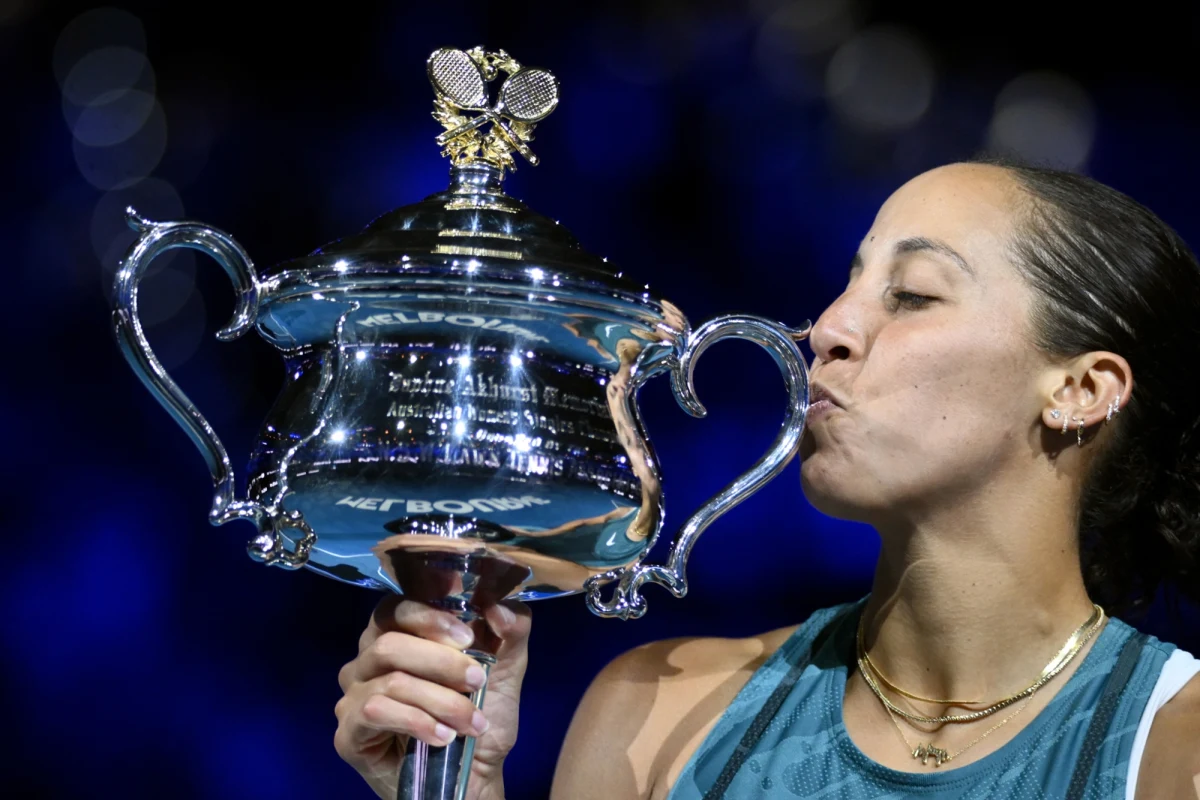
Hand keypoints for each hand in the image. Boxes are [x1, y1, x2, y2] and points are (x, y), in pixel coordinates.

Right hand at [334, 596, 530, 798]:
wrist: (475, 778)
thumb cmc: (481, 717)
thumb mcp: (506, 670)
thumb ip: (511, 631)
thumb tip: (499, 607)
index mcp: (396, 637)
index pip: (396, 609)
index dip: (429, 618)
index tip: (468, 637)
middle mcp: (366, 662)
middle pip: (390, 643)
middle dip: (442, 662)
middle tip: (477, 682)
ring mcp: (352, 697)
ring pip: (391, 681)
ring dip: (440, 701)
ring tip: (471, 722)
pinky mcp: (347, 734)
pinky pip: (376, 712)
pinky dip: (418, 722)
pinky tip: (444, 737)